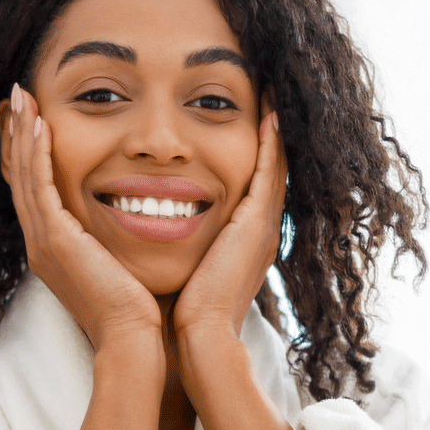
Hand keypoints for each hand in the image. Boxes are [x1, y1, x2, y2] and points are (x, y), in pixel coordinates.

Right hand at [5, 84, 161, 352]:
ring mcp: (43, 243)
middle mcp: (41, 245)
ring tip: (23, 99)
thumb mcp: (121, 266)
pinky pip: (40, 187)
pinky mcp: (55, 241)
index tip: (35, 119)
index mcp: (55, 251)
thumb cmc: (139, 309)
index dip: (32, 154)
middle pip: (22, 179)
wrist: (134, 339)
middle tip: (19, 98)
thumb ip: (116, 240)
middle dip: (20, 136)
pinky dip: (38, 153)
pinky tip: (40, 124)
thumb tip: (138, 219)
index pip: (36, 192)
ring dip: (23, 135)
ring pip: (25, 177)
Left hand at [174, 111, 285, 367]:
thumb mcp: (184, 271)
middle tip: (265, 92)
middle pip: (270, 168)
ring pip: (275, 163)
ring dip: (273, 127)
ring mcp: (264, 226)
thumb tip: (154, 233)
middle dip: (269, 132)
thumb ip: (182, 250)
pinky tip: (267, 110)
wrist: (200, 339)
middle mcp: (260, 229)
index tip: (246, 117)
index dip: (252, 151)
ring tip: (269, 90)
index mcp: (243, 240)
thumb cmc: (183, 313)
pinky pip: (269, 171)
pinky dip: (271, 141)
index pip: (252, 184)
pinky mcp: (258, 224)